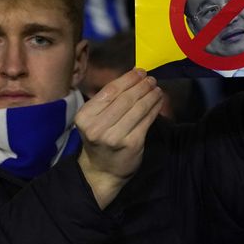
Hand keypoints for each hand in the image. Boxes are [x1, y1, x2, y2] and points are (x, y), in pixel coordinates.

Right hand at [76, 69, 163, 208]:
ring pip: (138, 108)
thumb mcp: (93, 119)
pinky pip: (146, 121)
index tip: (139, 72)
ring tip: (157, 88)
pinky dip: (154, 108)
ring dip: (150, 95)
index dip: (127, 79)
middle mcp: (97, 127)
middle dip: (141, 85)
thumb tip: (133, 77)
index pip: (110, 91)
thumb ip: (107, 101)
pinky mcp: (132, 144)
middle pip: (125, 98)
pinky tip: (158, 101)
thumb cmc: (99, 140)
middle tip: (151, 79)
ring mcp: (115, 137)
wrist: (102, 171)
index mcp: (85, 116)